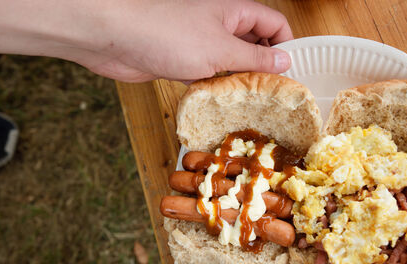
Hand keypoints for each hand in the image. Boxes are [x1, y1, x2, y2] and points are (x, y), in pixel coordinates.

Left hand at [0, 0, 292, 82]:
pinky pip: (208, 77)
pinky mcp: (181, 62)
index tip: (291, 74)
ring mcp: (199, 44)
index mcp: (234, 12)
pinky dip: (216, 90)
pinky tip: (221, 106)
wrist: (115, 38)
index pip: (273, 23)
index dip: (286, 45)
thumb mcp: (220, 49)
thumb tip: (284, 62)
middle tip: (275, 98)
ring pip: (230, 63)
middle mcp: (219, 25)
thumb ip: (254, 57)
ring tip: (252, 108)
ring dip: (239, 82)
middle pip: (253, 45)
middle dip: (264, 68)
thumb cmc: (166, 33)